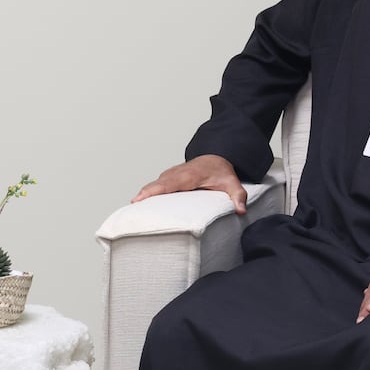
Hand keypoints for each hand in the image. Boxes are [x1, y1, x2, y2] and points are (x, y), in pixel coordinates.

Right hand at [132, 154, 247, 214]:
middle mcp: (175, 174)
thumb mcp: (232, 183)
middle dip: (141, 197)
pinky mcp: (166, 179)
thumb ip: (237, 196)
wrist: (216, 156)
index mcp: (188, 176)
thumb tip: (240, 210)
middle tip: (129, 212)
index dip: (153, 191)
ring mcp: (169, 175)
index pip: (168, 183)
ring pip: (151, 186)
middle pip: (154, 186)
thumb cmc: (220, 171)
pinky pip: (153, 187)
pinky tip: (138, 208)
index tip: (139, 199)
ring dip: (141, 197)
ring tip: (130, 214)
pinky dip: (145, 195)